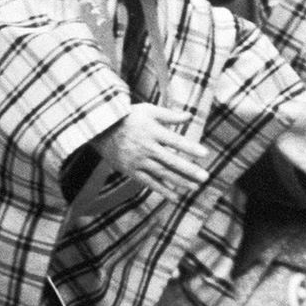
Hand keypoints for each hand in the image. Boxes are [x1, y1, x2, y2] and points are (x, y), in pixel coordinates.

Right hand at [92, 104, 208, 198]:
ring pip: (162, 173)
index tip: (205, 154)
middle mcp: (146, 147)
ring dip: (179, 181)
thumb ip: (169, 115)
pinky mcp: (131, 171)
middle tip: (205, 177)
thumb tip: (190, 116)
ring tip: (195, 187)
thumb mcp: (148, 110)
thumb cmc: (128, 117)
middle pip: (170, 161)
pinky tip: (175, 196)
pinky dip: (162, 189)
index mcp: (152, 131)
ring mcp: (138, 161)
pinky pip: (149, 182)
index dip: (190, 147)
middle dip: (189, 170)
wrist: (100, 130)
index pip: (175, 141)